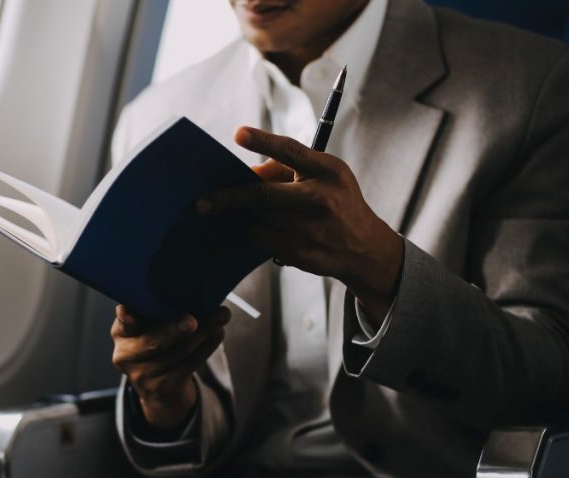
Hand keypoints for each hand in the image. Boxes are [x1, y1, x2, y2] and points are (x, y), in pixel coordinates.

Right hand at [111, 305, 229, 428]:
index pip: (122, 324)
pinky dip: (206, 347)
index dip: (125, 318)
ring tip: (220, 318)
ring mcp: (144, 375)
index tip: (126, 312)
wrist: (158, 389)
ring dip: (203, 334)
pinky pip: (189, 365)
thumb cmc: (154, 344)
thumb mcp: (145, 328)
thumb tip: (184, 293)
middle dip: (174, 329)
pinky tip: (217, 334)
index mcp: (121, 335)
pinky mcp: (164, 387)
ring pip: (178, 353)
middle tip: (193, 320)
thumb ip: (153, 312)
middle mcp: (127, 356)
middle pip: (153, 341)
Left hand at [197, 126, 404, 321]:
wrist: (365, 248)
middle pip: (263, 195)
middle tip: (202, 202)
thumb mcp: (325, 177)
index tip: (237, 134)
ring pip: (258, 219)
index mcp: (328, 170)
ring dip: (245, 216)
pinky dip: (253, 232)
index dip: (263, 141)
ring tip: (244, 213)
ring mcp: (311, 229)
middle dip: (229, 198)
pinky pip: (261, 239)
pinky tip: (259, 229)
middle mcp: (320, 198)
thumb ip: (287, 170)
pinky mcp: (301, 252)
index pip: (291, 151)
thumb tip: (245, 176)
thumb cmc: (336, 203)